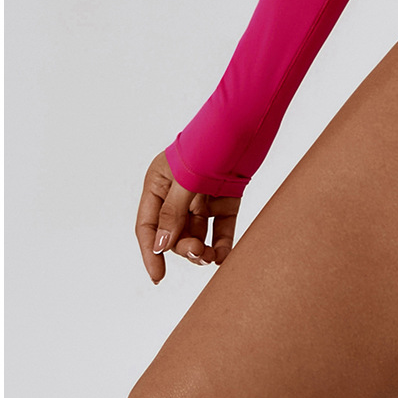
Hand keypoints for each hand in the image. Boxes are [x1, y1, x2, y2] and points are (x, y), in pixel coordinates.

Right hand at [136, 151, 241, 284]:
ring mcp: (202, 194)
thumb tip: (160, 246)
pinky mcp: (226, 195)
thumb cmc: (212, 141)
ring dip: (202, 247)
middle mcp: (178, 190)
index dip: (151, 252)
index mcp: (158, 182)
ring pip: (197, 231)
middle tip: (199, 254)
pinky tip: (224, 256)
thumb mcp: (187, 179)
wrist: (248, 120)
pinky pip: (220, 225)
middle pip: (174, 231)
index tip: (158, 276)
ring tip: (212, 257)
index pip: (148, 224)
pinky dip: (221, 241)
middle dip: (184, 247)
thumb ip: (174, 212)